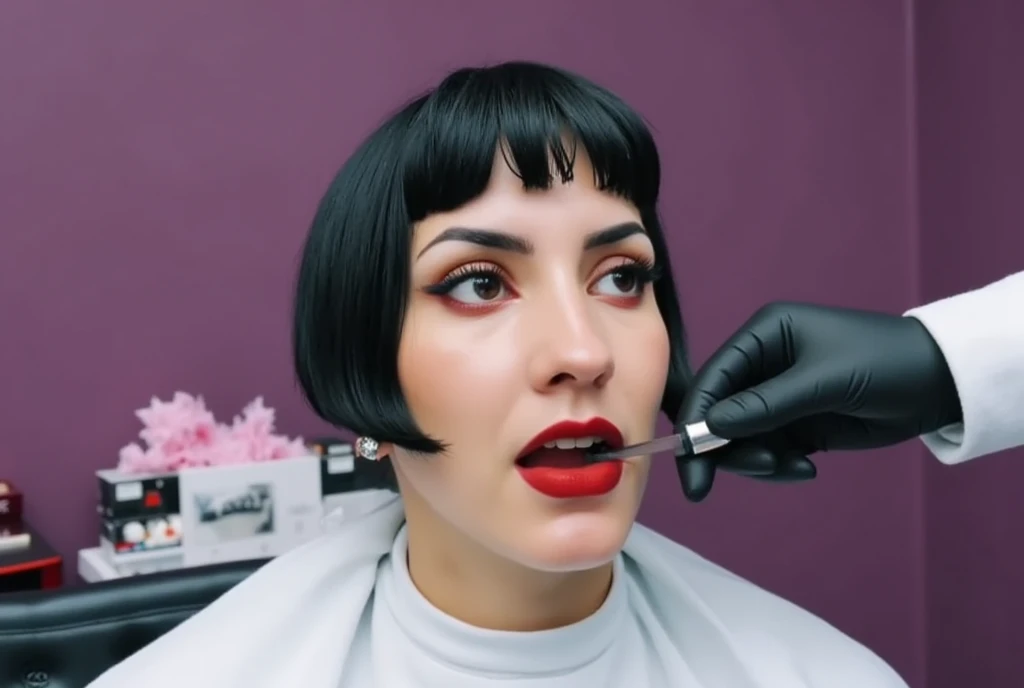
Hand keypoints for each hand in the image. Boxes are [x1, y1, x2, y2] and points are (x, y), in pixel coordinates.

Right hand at [675, 302, 962, 501]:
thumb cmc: (884, 363)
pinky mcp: (795, 425)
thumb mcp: (823, 381)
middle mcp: (763, 364)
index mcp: (764, 335)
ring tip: (792, 468)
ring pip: (741, 439)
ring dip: (755, 461)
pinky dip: (778, 467)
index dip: (696, 418)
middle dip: (724, 448)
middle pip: (719, 413)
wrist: (940, 385)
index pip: (714, 378)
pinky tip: (807, 468)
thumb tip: (711, 426)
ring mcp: (778, 397)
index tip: (689, 459)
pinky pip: (767, 452)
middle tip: (725, 481)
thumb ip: (766, 405)